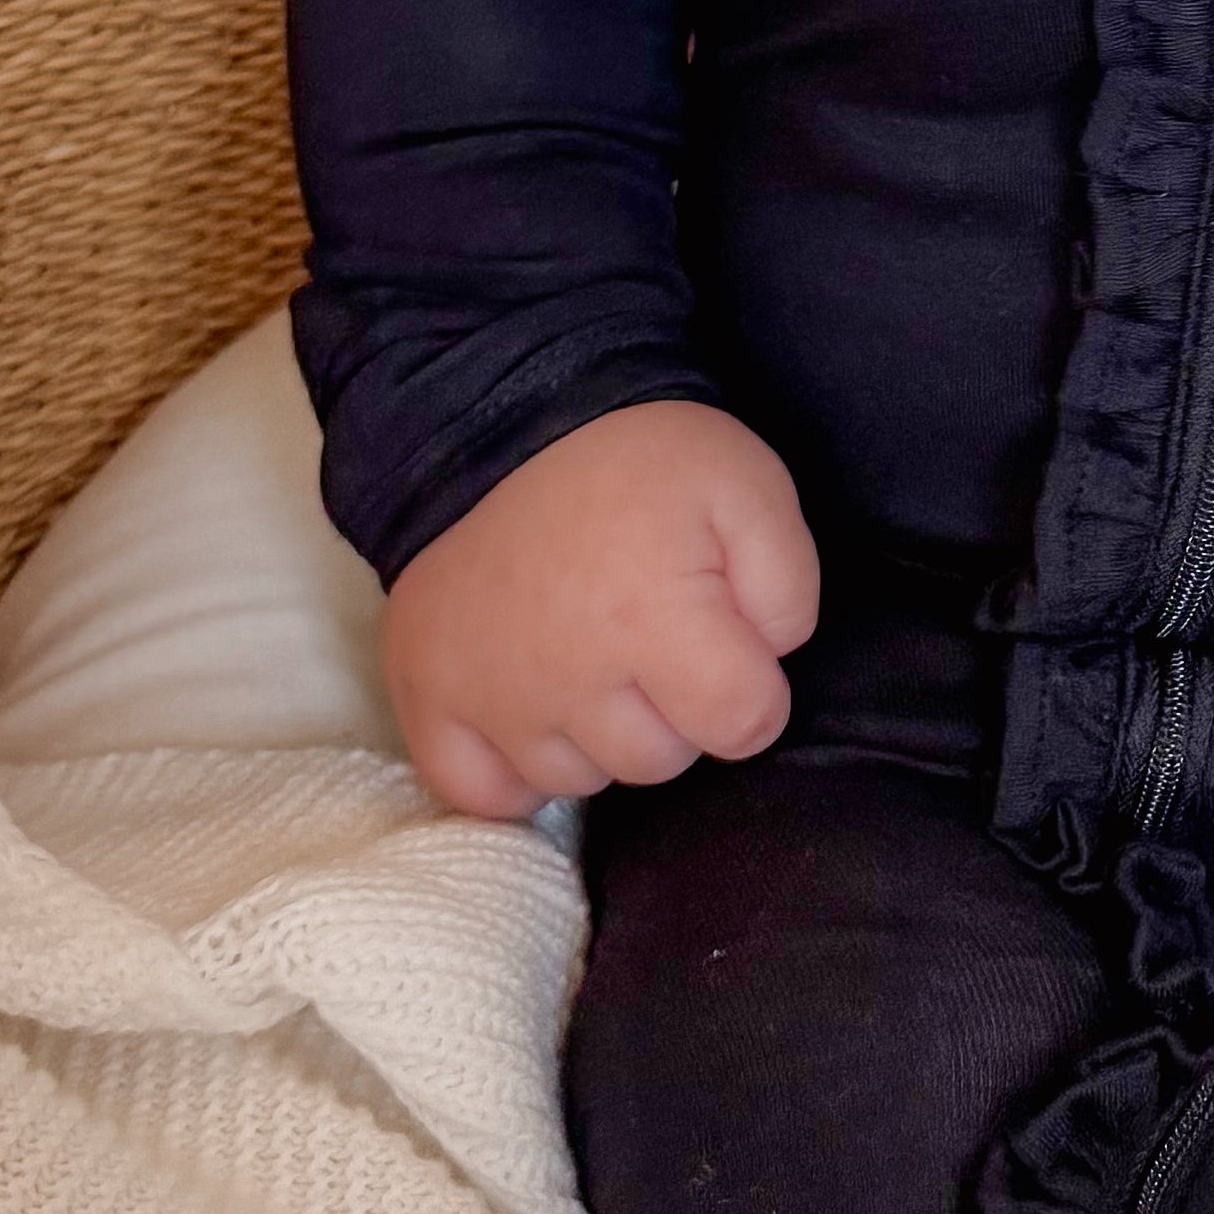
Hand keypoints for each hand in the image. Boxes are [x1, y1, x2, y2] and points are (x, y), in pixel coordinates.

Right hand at [382, 402, 820, 821]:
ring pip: (579, 778)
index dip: (752, 688)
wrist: (504, 421)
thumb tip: (769, 663)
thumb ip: (788, 588)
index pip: (744, 726)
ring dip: (597, 733)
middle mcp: (565, 673)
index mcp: (652, 620)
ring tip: (589, 652)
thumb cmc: (637, 460)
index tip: (728, 645)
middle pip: (660, 760)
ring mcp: (488, 693)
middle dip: (674, 709)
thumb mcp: (751, 487)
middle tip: (652, 636)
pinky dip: (513, 768)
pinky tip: (534, 712)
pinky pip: (482, 793)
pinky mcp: (425, 695)